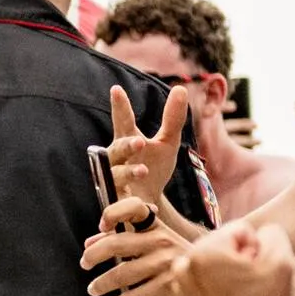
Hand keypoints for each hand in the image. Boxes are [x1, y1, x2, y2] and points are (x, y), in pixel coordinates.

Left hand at [81, 208, 192, 295]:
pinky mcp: (168, 286)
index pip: (136, 208)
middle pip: (118, 243)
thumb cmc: (167, 262)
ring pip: (122, 273)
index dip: (114, 212)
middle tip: (84, 264)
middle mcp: (162, 241)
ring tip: (92, 289)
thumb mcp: (149, 245)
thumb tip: (89, 244)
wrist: (205, 284)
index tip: (101, 225)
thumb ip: (119, 239)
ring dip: (101, 283)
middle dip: (94, 255)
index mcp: (156, 227)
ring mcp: (167, 264)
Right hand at [101, 83, 189, 218]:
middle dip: (125, 146)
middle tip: (139, 141)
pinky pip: (120, 203)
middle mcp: (116, 160)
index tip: (117, 89)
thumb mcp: (168, 143)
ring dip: (128, 172)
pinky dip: (134, 204)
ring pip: (115, 175)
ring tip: (143, 170)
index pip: (123, 122)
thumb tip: (181, 88)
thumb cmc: (154, 168)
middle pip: (116, 150)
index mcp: (127, 142)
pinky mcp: (116, 204)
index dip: (120, 107)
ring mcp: (114, 182)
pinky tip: (148, 207)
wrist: (149, 204)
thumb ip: (173, 119)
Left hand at [165, 223, 294, 295]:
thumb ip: (271, 233)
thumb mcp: (283, 260)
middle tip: (257, 285)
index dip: (259, 246)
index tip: (263, 268)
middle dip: (241, 262)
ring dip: (230, 280)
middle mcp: (183, 271)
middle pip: (222, 251)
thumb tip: (259, 235)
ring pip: (213, 274)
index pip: (239, 231)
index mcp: (202, 252)